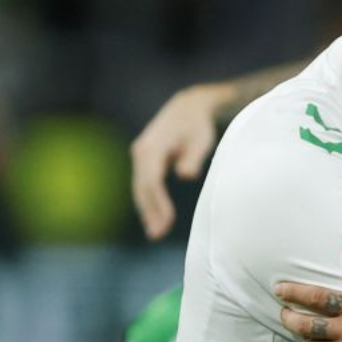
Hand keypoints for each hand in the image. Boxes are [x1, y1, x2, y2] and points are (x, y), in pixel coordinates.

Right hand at [131, 82, 236, 239]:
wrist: (188, 107)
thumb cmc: (197, 125)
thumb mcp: (201, 139)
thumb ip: (193, 157)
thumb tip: (186, 175)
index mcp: (153, 147)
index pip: (152, 180)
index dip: (158, 202)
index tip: (168, 221)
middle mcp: (141, 150)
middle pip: (142, 186)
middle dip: (149, 211)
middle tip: (157, 234)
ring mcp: (140, 154)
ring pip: (140, 186)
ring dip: (146, 209)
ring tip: (155, 232)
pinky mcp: (144, 158)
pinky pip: (143, 183)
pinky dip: (148, 200)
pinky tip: (154, 217)